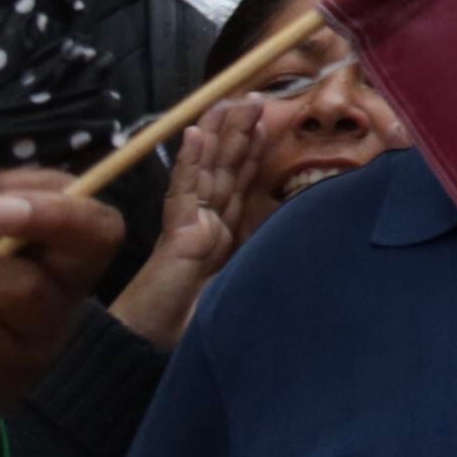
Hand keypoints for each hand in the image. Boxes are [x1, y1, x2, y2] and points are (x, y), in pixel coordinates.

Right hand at [112, 103, 259, 342]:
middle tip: (253, 97)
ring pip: (207, 174)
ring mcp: (189, 231)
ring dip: (219, 137)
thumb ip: (262, 267)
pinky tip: (196, 135)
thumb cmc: (196, 335)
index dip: (250, 154)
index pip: (238, 187)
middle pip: (225, 173)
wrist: (151, 360)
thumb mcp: (243, 294)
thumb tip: (305, 244)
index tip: (263, 122)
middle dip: (238, 134)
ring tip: (229, 101)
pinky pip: (183, 195)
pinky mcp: (174, 239)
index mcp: (221, 241)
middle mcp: (206, 230)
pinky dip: (190, 164)